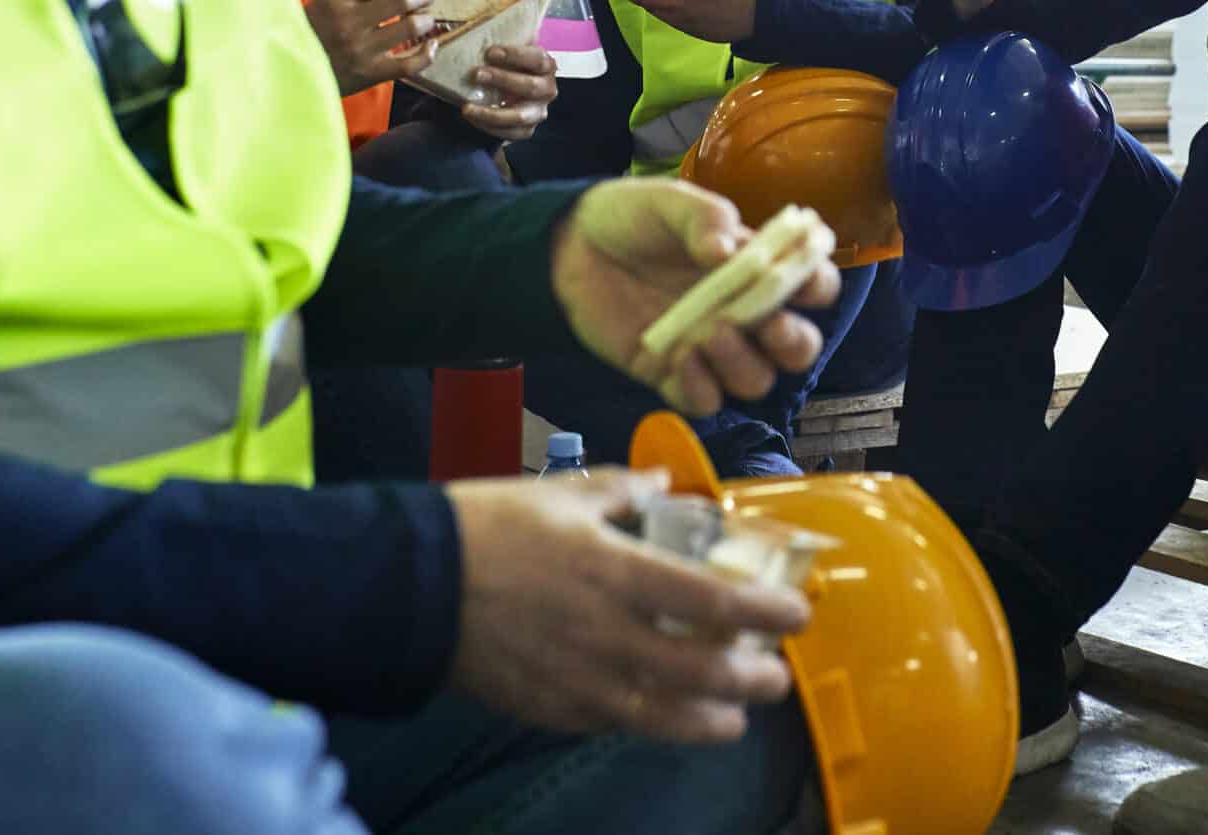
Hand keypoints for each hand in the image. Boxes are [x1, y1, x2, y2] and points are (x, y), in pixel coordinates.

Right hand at [305, 0, 438, 94]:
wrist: (289, 72)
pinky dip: (427, 54)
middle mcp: (349, 21)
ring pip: (410, 27)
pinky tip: (432, 46)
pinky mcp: (369, 73)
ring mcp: (360, 49)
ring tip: (427, 19)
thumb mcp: (325, 3)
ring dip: (426, 20)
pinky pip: (409, 64)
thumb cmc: (310, 33)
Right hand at [445, 469, 805, 741]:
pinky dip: (646, 723)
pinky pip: (610, 723)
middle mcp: (605, 631)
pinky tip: (664, 719)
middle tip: (775, 675)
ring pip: (660, 713)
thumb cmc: (485, 527)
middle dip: (750, 677)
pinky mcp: (547, 706)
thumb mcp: (558, 492)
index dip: (763, 612)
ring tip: (735, 718)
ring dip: (708, 719)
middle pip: (698, 668)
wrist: (410, 584)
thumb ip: (620, 491)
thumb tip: (661, 483)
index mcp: (613, 570)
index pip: (711, 599)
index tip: (797, 614)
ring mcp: (576, 677)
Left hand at [456, 45, 558, 141]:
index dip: (515, 55)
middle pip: (530, 86)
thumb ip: (495, 46)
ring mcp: (539, 112)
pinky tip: (472, 117)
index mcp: (546, 65)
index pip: (538, 59)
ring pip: (520, 116)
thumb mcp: (504, 53)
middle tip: (476, 74)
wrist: (506, 91)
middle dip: (502, 80)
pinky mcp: (527, 130)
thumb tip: (456, 35)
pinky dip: (489, 127)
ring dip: (492, 112)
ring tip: (468, 107)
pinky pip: (510, 133)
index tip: (490, 52)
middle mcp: (547, 89)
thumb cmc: (504, 67)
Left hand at [551, 179, 838, 415]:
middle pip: (796, 347)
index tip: (801, 278)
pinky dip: (700, 387)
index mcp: (756, 269)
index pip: (811, 285)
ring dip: (742, 364)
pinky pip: (704, 401)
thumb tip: (726, 251)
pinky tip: (679, 359)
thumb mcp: (671, 203)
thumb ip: (705, 219)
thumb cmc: (634, 217)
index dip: (818, 285)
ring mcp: (709, 348)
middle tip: (767, 324)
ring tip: (709, 333)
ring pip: (755, 381)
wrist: (572, 245)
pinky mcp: (670, 374)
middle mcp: (742, 314)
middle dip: (793, 342)